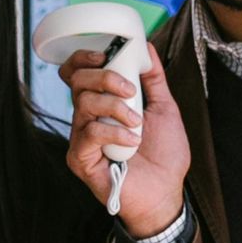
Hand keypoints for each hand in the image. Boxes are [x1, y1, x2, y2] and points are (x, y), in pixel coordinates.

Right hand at [62, 39, 191, 237]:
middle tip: (129, 90)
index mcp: (102, 104)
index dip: (84, 57)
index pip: (78, 72)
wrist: (165, 193)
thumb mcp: (164, 108)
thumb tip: (147, 49)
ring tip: (136, 122)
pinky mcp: (80, 159)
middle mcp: (87, 118)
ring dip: (114, 106)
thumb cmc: (163, 157)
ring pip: (83, 104)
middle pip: (77, 81)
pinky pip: (89, 133)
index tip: (106, 53)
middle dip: (104, 77)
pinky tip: (131, 141)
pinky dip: (113, 132)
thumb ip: (154, 79)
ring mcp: (82, 138)